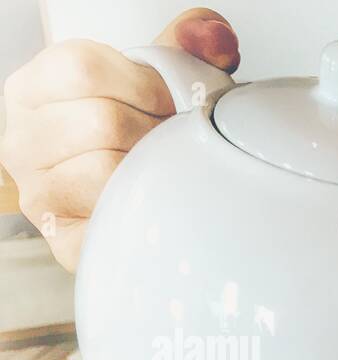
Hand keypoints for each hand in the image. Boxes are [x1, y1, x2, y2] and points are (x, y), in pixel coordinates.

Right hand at [0, 8, 238, 271]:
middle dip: (151, 131)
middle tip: (163, 144)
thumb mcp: (153, 82)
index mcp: (32, 91)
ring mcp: (38, 194)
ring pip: (108, 170)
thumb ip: (182, 49)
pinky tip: (149, 203)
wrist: (135, 197)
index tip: (161, 102)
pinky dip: (145, 209)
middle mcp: (20, 141)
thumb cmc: (138, 136)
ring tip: (155, 171)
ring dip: (150, 171)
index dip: (143, 85)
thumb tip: (212, 36)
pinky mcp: (65, 241)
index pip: (83, 69)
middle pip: (102, 120)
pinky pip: (116, 219)